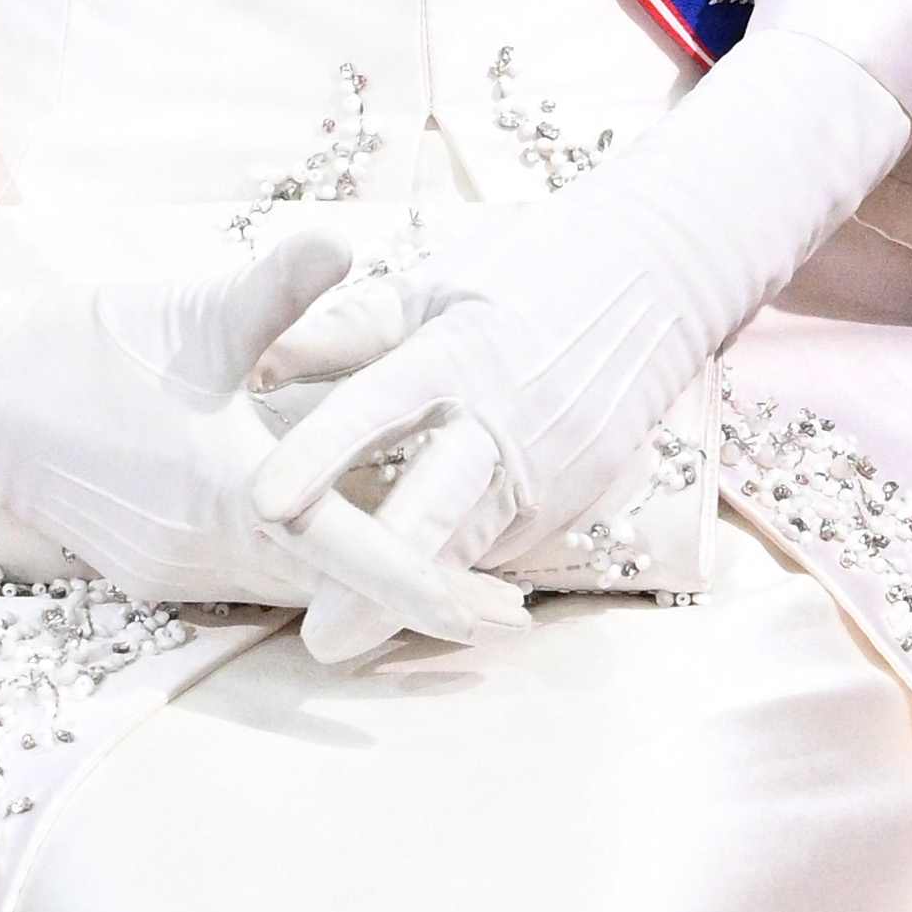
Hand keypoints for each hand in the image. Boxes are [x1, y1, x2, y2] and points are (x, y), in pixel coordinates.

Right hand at [0, 151, 518, 658]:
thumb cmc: (96, 342)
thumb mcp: (197, 308)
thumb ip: (284, 285)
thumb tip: (350, 239)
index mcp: (237, 495)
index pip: (363, 563)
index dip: (440, 592)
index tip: (510, 617)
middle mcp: (214, 553)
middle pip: (341, 596)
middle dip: (417, 597)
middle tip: (503, 606)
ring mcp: (181, 571)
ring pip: (297, 593)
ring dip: (360, 588)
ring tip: (442, 571)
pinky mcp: (155, 571)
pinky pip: (251, 582)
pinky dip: (302, 571)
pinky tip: (338, 544)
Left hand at [251, 28, 911, 636]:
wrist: (658, 278)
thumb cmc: (523, 272)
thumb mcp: (430, 286)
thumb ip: (345, 331)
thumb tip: (253, 367)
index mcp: (460, 350)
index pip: (379, 408)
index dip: (321, 454)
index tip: (260, 499)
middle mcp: (506, 418)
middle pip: (439, 506)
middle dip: (378, 575)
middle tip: (320, 634)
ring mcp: (549, 467)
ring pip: (471, 546)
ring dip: (410, 600)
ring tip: (343, 639)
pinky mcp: (571, 499)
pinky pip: (498, 543)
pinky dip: (449, 573)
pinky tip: (397, 605)